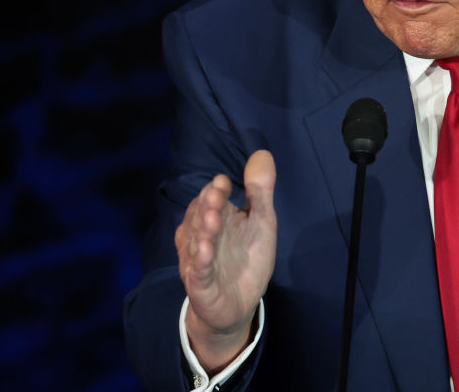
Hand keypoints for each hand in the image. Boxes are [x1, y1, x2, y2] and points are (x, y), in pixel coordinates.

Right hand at [175, 150, 277, 372]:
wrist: (238, 304)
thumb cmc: (247, 259)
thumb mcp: (261, 222)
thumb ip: (260, 191)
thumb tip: (262, 153)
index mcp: (216, 219)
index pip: (211, 200)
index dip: (215, 191)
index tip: (223, 181)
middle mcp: (202, 237)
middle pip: (200, 217)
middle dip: (207, 206)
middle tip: (215, 195)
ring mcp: (199, 261)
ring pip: (196, 243)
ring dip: (203, 230)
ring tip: (213, 218)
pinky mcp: (201, 285)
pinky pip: (199, 272)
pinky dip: (201, 261)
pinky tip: (206, 250)